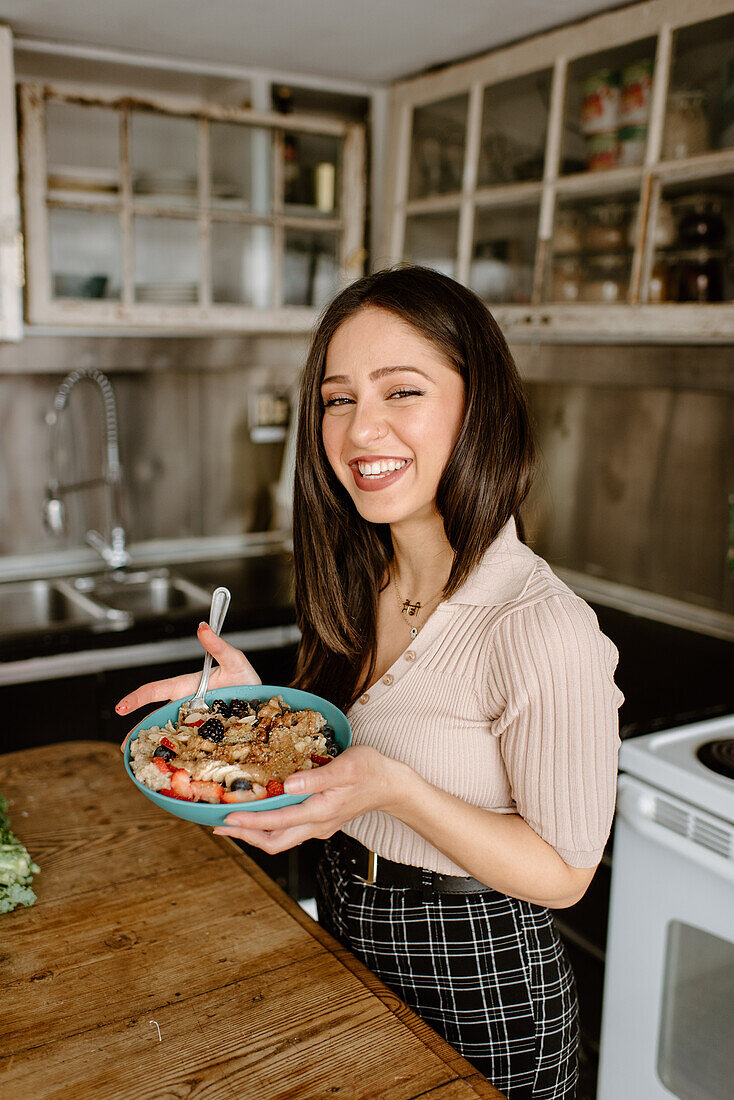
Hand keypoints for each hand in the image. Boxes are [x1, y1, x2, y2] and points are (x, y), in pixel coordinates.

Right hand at [118, 622, 260, 752]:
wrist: (265, 701)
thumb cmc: (246, 679)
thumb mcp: (235, 661)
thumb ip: (218, 647)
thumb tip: (203, 628)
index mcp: (188, 687)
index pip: (158, 690)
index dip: (138, 698)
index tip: (121, 707)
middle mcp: (188, 706)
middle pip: (157, 718)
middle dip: (139, 731)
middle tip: (125, 748)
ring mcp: (196, 722)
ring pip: (170, 734)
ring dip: (155, 745)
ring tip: (140, 760)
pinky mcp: (205, 736)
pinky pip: (187, 745)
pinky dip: (176, 755)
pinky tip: (168, 766)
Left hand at [212, 745, 405, 853]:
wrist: (392, 786)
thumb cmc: (371, 770)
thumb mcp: (345, 766)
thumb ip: (316, 777)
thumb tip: (287, 785)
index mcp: (320, 812)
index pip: (277, 822)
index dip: (250, 821)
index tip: (228, 816)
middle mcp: (317, 825)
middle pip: (273, 841)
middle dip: (244, 835)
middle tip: (219, 827)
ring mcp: (318, 826)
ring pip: (280, 840)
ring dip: (254, 833)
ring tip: (231, 824)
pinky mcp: (320, 822)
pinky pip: (288, 832)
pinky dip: (268, 827)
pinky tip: (259, 816)